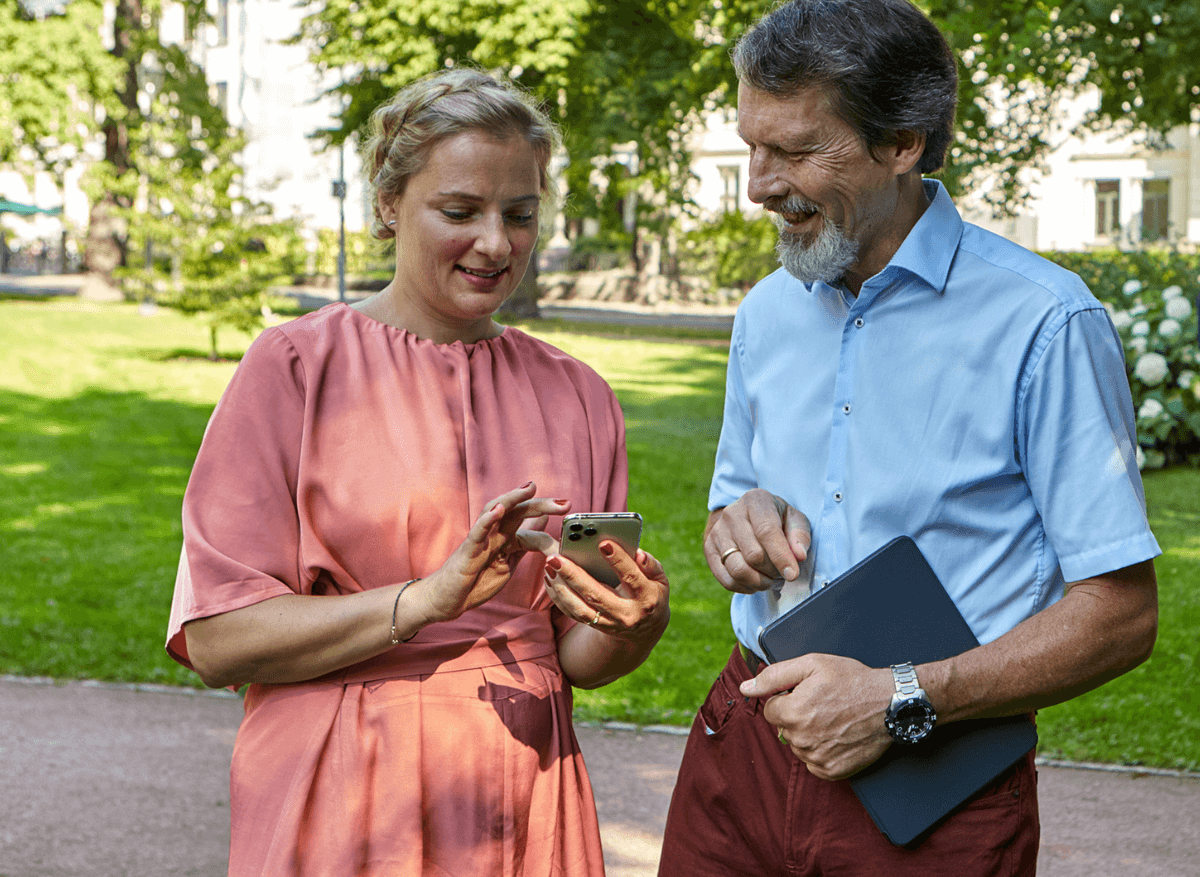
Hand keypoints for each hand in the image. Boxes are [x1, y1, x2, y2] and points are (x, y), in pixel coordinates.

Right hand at [413, 483, 569, 624]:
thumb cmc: (478, 578)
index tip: (567, 506)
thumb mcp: (510, 558)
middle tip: (564, 502)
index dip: (547, 511)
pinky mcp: (467, 552)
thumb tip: (545, 520)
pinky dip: (487, 520)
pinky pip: (477, 533)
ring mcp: (480, 540)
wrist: (449, 599)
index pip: (528, 518)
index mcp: (506, 535)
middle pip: (517, 510)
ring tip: (529, 489)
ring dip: (512, 499)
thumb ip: (526, 540)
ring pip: (495, 512)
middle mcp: (494, 532)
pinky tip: (499, 511)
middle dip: (540, 504)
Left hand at [521, 531, 669, 644]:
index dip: (619, 561)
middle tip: (556, 557)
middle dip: (574, 576)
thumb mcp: (660, 579)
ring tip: (550, 566)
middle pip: (597, 596)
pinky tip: (550, 579)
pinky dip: (559, 597)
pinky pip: (573, 614)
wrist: (645, 628)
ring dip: (561, 588)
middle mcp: (627, 615)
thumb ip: (651, 565)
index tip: (603, 543)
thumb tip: (638, 553)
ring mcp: (610, 624)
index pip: (632, 578)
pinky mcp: (596, 626)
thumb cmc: (651, 592)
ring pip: (581, 609)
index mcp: (647, 599)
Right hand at [705, 489, 811, 593]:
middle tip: (783, 574)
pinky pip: (727, 580)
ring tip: (771, 579)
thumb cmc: (775, 518)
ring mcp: (717, 532)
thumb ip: (800, 535)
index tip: (792, 575)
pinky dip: (746, 588)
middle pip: (753, 555)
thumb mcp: (793, 519)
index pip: (766, 531)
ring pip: (738, 570)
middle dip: (773, 572)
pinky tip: (757, 582)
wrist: (746, 515)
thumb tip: (799, 556)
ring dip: (760, 583)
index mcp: (755, 501)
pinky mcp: (709, 549)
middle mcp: (732, 514)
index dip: (780, 556)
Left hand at [739, 654, 893, 779]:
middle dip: (796, 715)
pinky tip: (836, 735)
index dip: (787, 698)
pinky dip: (820, 751)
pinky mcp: (832, 771)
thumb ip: (774, 676)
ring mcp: (817, 758)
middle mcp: (802, 739)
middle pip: (784, 728)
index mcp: (793, 713)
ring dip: (807, 734)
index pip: (771, 710)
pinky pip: (812, 762)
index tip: (807, 693)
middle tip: (823, 704)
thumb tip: (746, 687)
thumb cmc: (853, 681)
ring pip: (797, 745)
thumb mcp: (811, 665)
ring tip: (832, 719)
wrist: (890, 704)